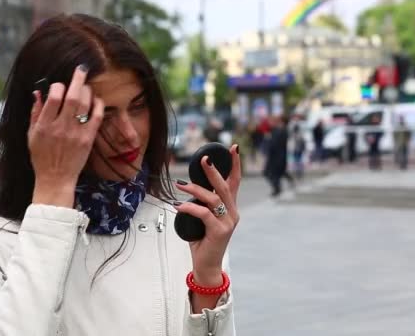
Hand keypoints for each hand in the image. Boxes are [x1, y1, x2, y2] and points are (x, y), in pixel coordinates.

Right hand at [29, 65, 104, 206]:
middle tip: (81, 70)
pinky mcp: (87, 140)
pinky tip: (96, 100)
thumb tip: (38, 93)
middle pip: (72, 97)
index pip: (52, 97)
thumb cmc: (41, 157)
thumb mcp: (31, 135)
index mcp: (44, 126)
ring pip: (85, 104)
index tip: (59, 85)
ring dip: (87, 91)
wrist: (55, 178)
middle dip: (77, 80)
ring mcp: (75, 133)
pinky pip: (96, 117)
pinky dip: (98, 105)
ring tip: (86, 87)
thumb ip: (35, 113)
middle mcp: (60, 128)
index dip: (57, 86)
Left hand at [174, 144, 241, 285]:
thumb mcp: (203, 218)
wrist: (206, 265)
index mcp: (230, 207)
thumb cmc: (202, 241)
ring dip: (195, 189)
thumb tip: (187, 187)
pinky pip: (204, 214)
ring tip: (180, 185)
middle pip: (225, 186)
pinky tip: (179, 206)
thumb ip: (201, 204)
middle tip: (203, 159)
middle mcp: (233, 212)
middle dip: (213, 171)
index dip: (235, 164)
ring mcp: (228, 222)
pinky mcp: (220, 231)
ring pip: (213, 198)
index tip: (233, 148)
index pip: (235, 182)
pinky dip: (190, 208)